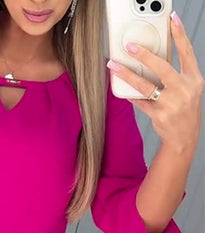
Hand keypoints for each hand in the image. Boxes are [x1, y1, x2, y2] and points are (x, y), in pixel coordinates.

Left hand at [108, 11, 203, 152]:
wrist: (183, 137)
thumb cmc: (184, 109)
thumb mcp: (187, 89)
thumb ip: (174, 74)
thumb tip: (151, 58)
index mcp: (194, 79)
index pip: (187, 52)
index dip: (180, 35)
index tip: (172, 19)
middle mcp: (184, 90)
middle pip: (163, 68)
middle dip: (145, 55)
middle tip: (130, 46)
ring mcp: (171, 103)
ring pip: (145, 86)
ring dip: (128, 75)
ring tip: (114, 66)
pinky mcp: (159, 115)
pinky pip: (140, 102)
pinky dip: (130, 95)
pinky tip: (121, 88)